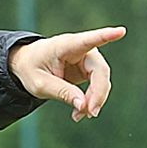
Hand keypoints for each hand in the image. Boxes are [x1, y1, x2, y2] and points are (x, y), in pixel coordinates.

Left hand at [8, 26, 125, 121]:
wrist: (26, 65)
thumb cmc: (31, 68)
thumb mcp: (39, 84)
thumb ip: (62, 92)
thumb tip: (85, 106)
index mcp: (65, 45)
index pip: (88, 40)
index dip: (105, 36)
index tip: (120, 31)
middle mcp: (81, 49)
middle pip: (100, 71)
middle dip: (98, 93)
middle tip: (90, 113)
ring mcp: (87, 60)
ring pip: (102, 81)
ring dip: (94, 100)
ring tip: (79, 116)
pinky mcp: (88, 71)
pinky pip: (96, 87)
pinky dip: (90, 101)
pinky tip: (80, 113)